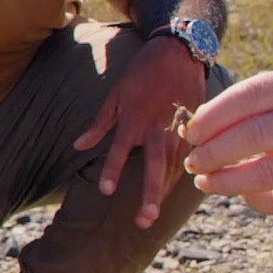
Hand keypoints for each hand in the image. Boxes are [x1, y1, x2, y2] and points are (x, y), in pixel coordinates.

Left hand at [73, 35, 209, 227]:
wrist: (179, 52)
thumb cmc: (142, 73)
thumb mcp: (116, 93)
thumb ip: (99, 123)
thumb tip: (78, 146)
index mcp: (135, 117)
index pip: (121, 149)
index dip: (113, 170)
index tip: (106, 192)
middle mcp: (157, 126)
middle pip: (154, 165)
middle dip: (150, 194)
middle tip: (144, 220)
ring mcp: (178, 129)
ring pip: (173, 166)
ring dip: (164, 191)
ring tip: (153, 215)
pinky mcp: (194, 129)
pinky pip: (187, 157)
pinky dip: (180, 175)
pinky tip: (171, 191)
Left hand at [181, 66, 272, 216]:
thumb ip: (245, 108)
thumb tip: (195, 128)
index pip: (250, 95)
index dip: (214, 115)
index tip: (191, 133)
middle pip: (255, 134)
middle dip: (215, 151)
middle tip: (193, 161)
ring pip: (266, 173)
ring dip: (226, 180)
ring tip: (204, 181)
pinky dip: (254, 200)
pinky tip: (241, 193)